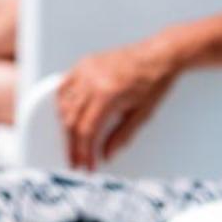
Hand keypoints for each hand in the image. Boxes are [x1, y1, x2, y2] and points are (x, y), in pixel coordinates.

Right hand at [56, 34, 177, 168]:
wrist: (159, 56)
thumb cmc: (154, 82)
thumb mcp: (141, 115)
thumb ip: (121, 137)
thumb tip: (106, 155)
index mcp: (107, 94)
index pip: (87, 130)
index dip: (85, 152)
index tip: (87, 165)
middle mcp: (91, 80)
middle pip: (72, 120)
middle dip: (72, 145)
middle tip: (76, 161)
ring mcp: (85, 69)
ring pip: (64, 104)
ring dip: (65, 127)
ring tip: (72, 144)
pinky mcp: (84, 64)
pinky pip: (64, 86)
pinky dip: (62, 104)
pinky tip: (67, 117)